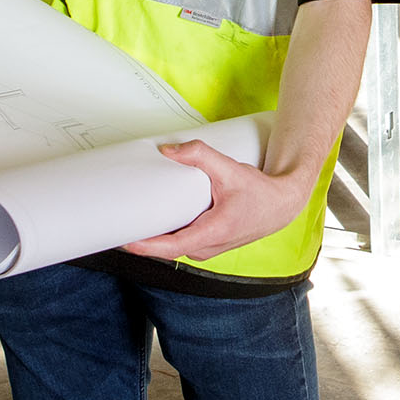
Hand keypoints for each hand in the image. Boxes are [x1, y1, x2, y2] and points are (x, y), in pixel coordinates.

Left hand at [120, 139, 311, 262]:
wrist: (281, 205)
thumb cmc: (259, 191)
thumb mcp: (230, 169)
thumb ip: (200, 155)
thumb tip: (168, 150)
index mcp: (213, 232)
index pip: (171, 247)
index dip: (146, 247)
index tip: (125, 241)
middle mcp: (209, 247)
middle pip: (167, 248)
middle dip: (142, 239)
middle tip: (117, 224)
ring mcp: (209, 249)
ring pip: (173, 247)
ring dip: (154, 238)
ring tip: (132, 221)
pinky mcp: (208, 246)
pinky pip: (181, 244)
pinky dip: (166, 236)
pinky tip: (155, 224)